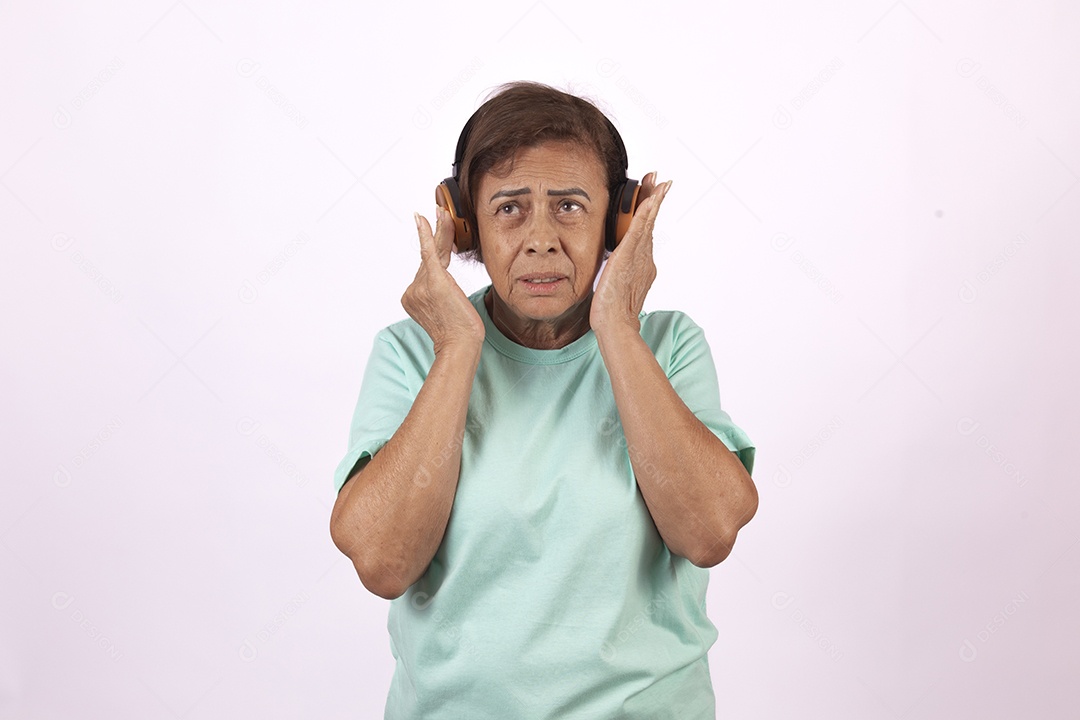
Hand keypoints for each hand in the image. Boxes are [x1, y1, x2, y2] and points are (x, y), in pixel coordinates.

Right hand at [401, 206, 484, 353]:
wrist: (461, 345)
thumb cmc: (460, 333)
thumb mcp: (449, 308)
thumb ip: (442, 290)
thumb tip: (446, 282)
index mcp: (413, 297)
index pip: (427, 267)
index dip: (434, 247)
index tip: (435, 230)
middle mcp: (413, 291)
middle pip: (429, 257)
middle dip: (436, 234)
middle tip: (439, 211)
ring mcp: (421, 286)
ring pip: (434, 254)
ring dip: (441, 232)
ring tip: (443, 213)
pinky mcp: (434, 282)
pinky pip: (429, 253)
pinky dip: (426, 234)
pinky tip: (423, 218)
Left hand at [591, 172, 670, 336]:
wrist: (615, 324)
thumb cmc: (612, 312)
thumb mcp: (614, 283)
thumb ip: (617, 270)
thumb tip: (613, 264)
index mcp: (641, 264)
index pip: (646, 232)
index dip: (650, 213)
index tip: (654, 197)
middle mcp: (645, 258)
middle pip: (650, 223)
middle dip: (655, 200)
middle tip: (660, 180)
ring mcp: (639, 257)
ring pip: (648, 223)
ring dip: (654, 200)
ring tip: (660, 182)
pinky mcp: (629, 256)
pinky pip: (640, 230)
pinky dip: (646, 213)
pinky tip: (651, 198)